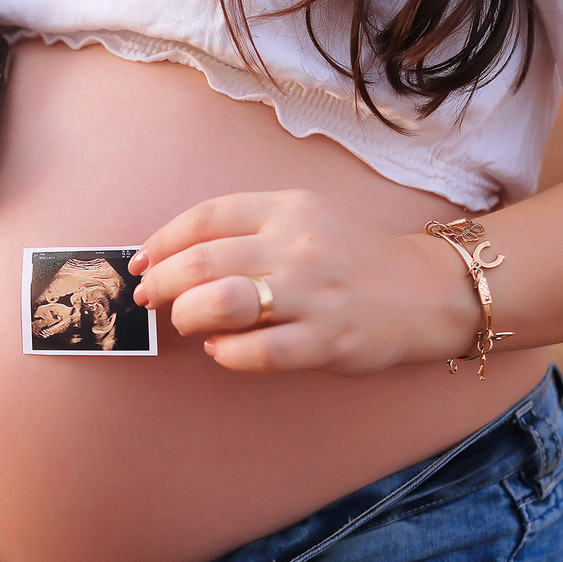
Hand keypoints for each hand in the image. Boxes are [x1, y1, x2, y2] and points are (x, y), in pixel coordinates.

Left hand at [128, 190, 475, 374]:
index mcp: (287, 208)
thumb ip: (244, 230)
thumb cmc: (347, 255)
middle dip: (161, 284)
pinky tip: (220, 350)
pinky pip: (256, 351)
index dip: (161, 242)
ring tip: (186, 322)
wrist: (423, 291)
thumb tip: (170, 257)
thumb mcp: (301, 219)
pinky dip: (225, 353)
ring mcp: (313, 294)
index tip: (139, 263)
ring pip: (222, 303)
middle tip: (150, 298)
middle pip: (202, 262)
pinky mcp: (326, 340)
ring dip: (187, 316)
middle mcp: (298, 245)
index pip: (205, 218)